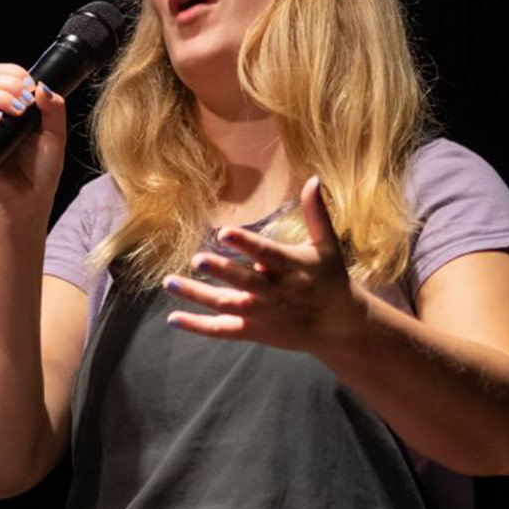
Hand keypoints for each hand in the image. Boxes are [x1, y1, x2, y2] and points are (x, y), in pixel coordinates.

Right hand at [0, 63, 67, 211]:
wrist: (31, 198)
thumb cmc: (41, 169)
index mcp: (9, 106)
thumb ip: (54, 110)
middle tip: (25, 101)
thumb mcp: (55, 135)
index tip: (29, 85)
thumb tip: (43, 86)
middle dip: (6, 85)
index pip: (0, 75)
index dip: (12, 73)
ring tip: (16, 111)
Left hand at [162, 175, 369, 354]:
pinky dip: (198, 326)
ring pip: (226, 305)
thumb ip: (316, 212)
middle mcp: (274, 292)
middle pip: (243, 281)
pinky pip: (222, 330)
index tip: (224, 232)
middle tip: (196, 259)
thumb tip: (313, 178)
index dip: (245, 244)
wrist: (339, 326)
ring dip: (197, 295)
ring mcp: (262, 313)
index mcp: (290, 267)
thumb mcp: (326, 245)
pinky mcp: (254, 331)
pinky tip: (173, 318)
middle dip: (220, 270)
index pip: (265, 253)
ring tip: (169, 282)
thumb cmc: (331, 279)